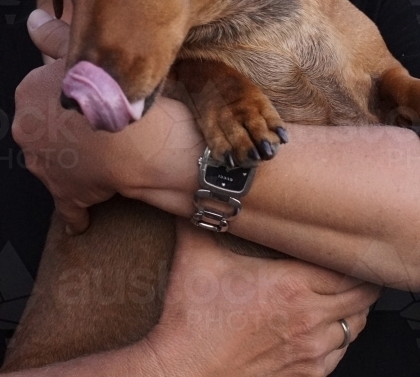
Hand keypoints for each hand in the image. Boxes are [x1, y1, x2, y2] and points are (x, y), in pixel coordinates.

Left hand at [13, 10, 201, 232]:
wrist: (140, 140)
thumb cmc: (113, 90)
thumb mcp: (83, 54)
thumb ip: (53, 35)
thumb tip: (31, 18)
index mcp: (26, 94)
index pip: (41, 87)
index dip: (67, 88)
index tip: (88, 91)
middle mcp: (24, 131)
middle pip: (43, 125)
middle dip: (63, 126)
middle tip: (96, 121)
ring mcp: (42, 167)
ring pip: (54, 161)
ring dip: (72, 160)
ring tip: (101, 155)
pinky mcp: (63, 196)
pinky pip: (68, 205)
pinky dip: (78, 208)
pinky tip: (87, 212)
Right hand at [143, 221, 380, 376]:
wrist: (187, 368)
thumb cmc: (193, 318)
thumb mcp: (196, 256)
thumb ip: (202, 217)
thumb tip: (198, 191)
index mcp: (290, 286)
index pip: (346, 270)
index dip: (351, 256)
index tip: (344, 243)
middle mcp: (308, 319)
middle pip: (360, 297)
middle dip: (360, 279)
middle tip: (350, 263)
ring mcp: (310, 350)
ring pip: (355, 326)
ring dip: (353, 308)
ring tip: (342, 291)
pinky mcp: (305, 373)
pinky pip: (341, 353)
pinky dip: (342, 336)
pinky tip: (329, 324)